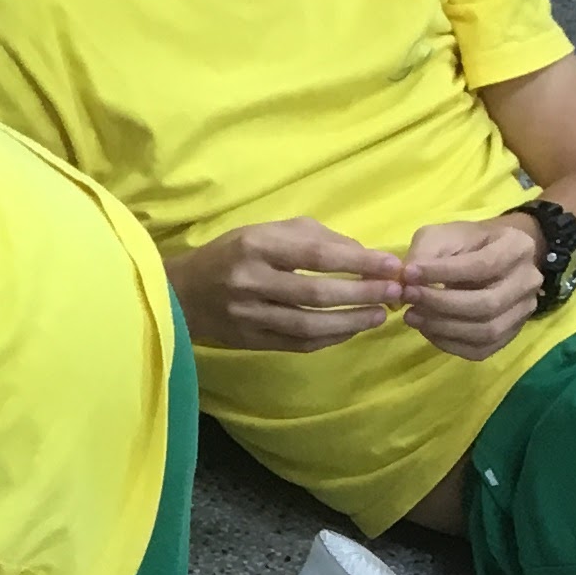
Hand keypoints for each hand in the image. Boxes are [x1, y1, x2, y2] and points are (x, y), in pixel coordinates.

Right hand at [167, 219, 406, 352]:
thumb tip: (362, 255)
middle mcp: (251, 281)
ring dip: (351, 322)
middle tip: (394, 294)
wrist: (181, 294)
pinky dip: (329, 338)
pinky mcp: (250, 341)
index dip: (359, 262)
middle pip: (317, 293)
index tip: (392, 266)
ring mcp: (249, 316)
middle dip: (362, 294)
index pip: (317, 255)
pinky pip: (297, 343)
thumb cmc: (232, 254)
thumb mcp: (267, 231)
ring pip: (309, 324)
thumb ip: (314, 238)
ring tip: (379, 316)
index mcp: (257, 245)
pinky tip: (350, 330)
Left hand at [398, 215, 544, 359]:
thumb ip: (425, 253)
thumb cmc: (464, 244)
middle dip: (441, 304)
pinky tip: (428, 329)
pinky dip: (449, 343)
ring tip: (412, 315)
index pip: (483, 266)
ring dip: (443, 327)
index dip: (443, 273)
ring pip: (486, 331)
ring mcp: (523, 312)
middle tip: (409, 297)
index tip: (409, 273)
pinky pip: (480, 350)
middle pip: (487, 304)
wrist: (488, 257)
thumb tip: (405, 280)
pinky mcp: (509, 335)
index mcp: (518, 247)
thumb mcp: (443, 235)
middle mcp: (529, 281)